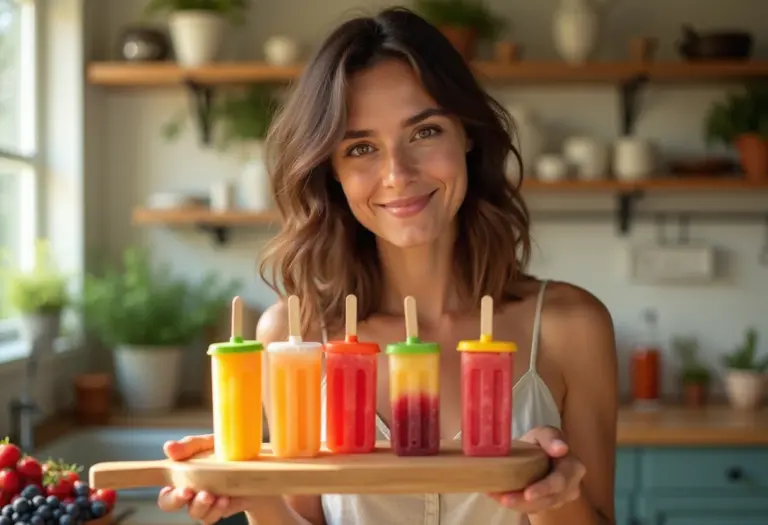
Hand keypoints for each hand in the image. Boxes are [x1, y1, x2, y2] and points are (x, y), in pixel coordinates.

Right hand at [156, 435, 276, 524]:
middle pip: (171, 504)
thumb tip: (169, 447)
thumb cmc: (226, 451)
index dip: (168, 493)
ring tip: (212, 495)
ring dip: (201, 505)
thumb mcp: (209, 442)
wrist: (257, 462)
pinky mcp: (220, 508)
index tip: (181, 488)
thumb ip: (189, 445)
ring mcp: (205, 503)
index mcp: (181, 475)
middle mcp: (189, 492)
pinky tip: (225, 499)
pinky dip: (218, 509)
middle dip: (178, 500)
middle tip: (189, 492)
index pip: (165, 491)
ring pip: (195, 513)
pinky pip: (213, 516)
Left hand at [488, 426, 585, 513]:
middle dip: (526, 501)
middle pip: (549, 499)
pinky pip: (530, 508)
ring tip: (498, 496)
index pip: (561, 480)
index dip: (545, 488)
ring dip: (517, 503)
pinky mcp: (544, 505)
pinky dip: (514, 503)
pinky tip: (498, 496)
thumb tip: (561, 448)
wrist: (533, 455)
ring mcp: (558, 499)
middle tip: (506, 500)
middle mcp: (570, 487)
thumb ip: (551, 437)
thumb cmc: (540, 443)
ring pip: (538, 506)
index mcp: (573, 467)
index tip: (528, 494)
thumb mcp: (543, 434)